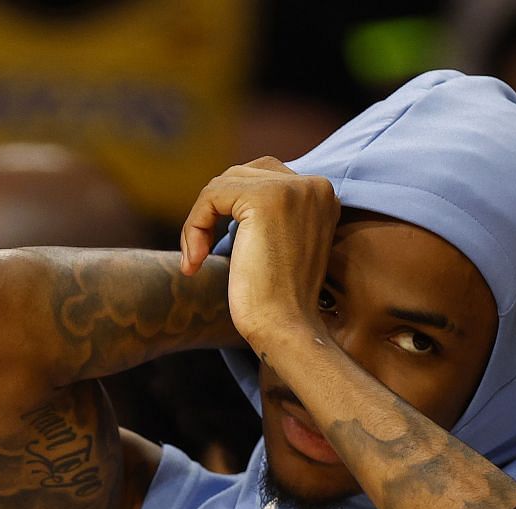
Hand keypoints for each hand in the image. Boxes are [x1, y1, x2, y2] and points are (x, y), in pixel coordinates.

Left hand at [180, 158, 338, 357]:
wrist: (285, 328)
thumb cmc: (277, 301)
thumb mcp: (279, 245)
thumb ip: (267, 216)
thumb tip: (224, 196)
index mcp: (322, 196)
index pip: (264, 178)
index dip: (231, 210)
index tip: (217, 249)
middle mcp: (314, 185)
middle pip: (243, 174)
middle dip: (215, 210)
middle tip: (200, 254)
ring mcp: (292, 189)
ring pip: (223, 183)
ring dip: (200, 221)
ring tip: (196, 261)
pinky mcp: (264, 199)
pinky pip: (211, 196)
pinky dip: (194, 226)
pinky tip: (195, 261)